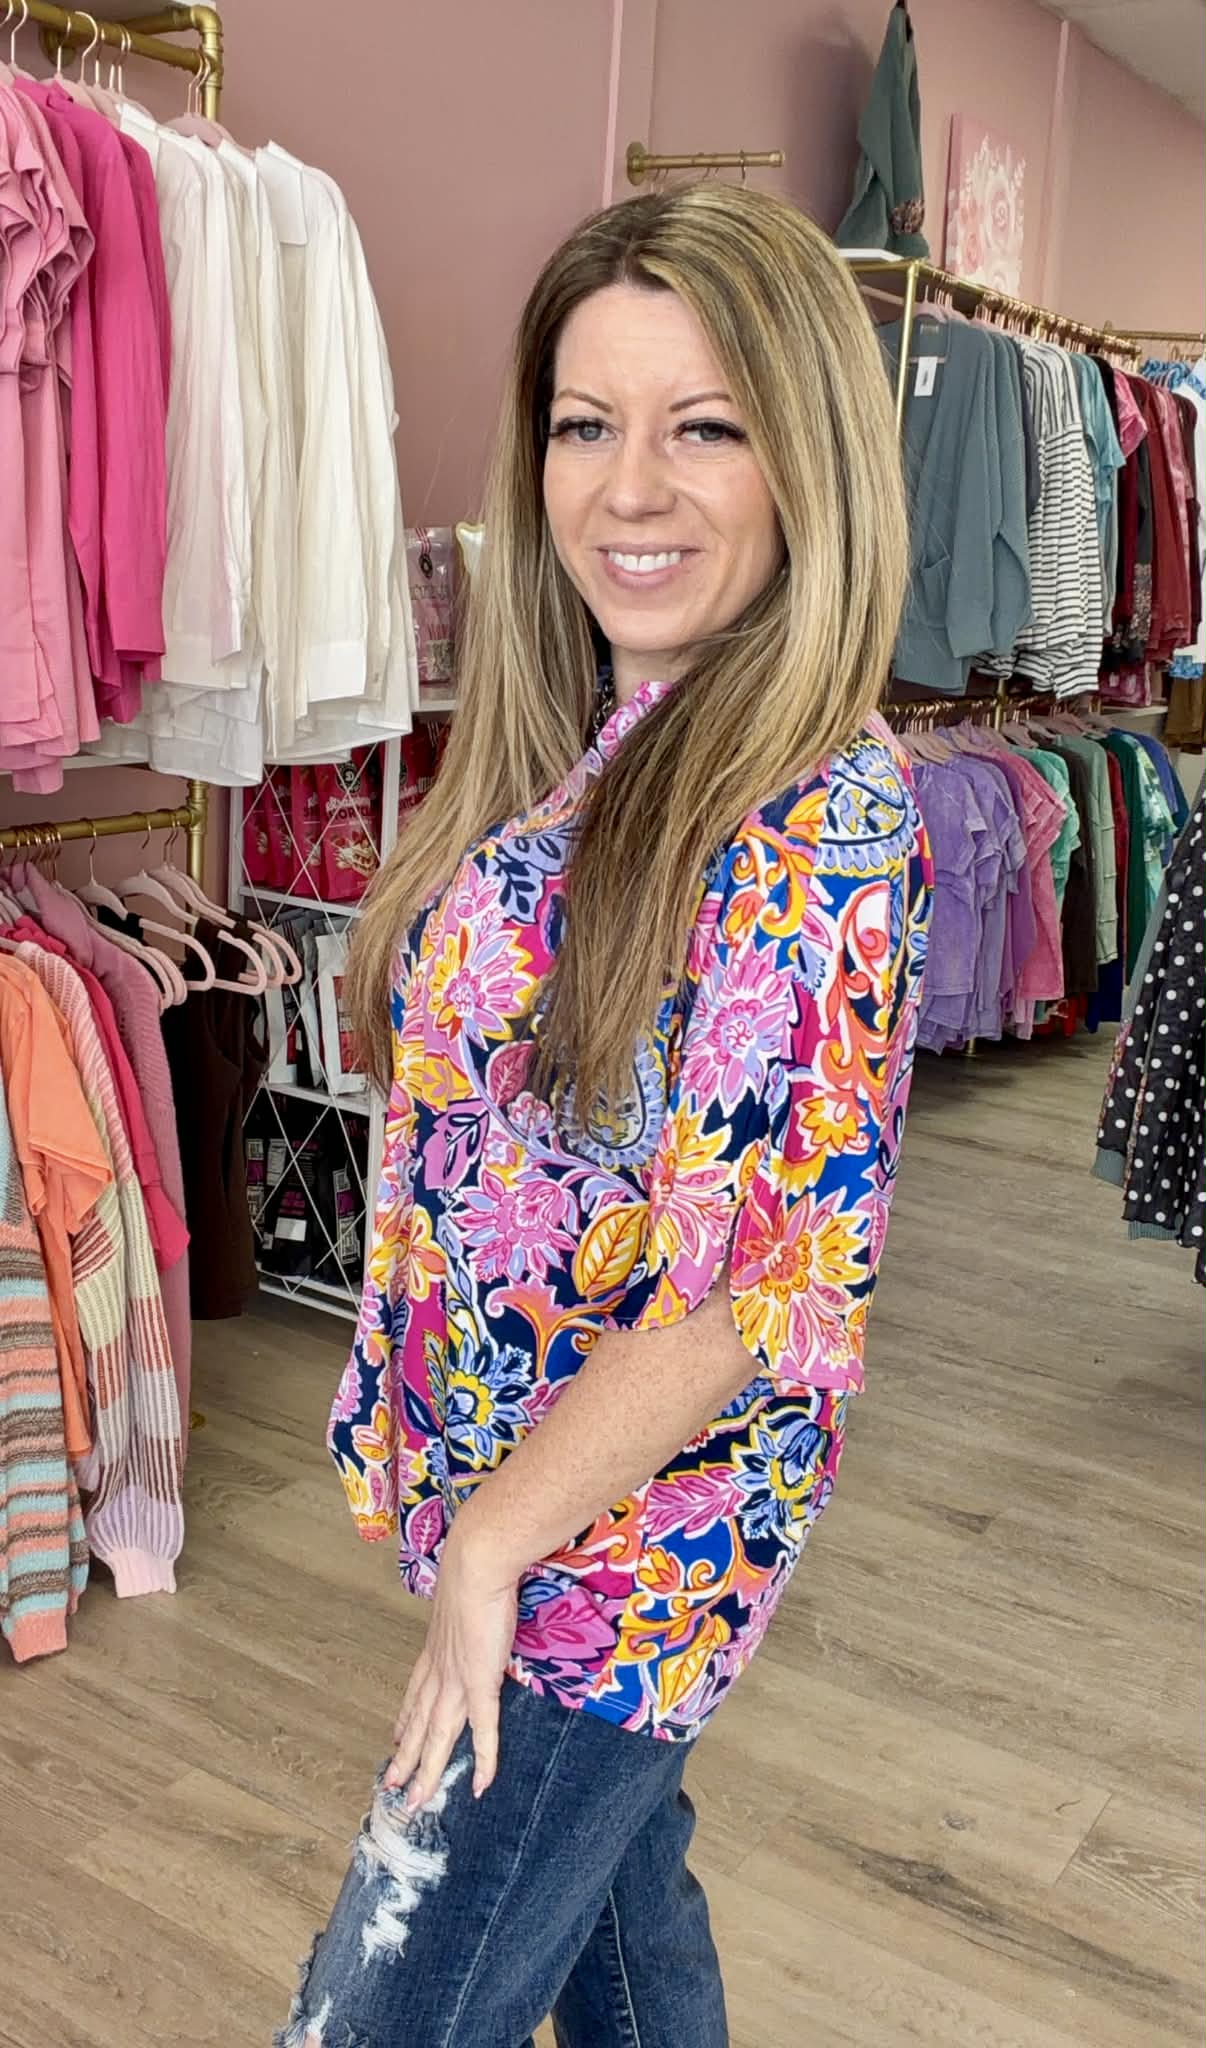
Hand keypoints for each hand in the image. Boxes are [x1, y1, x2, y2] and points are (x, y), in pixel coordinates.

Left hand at [385, 1517, 518, 1809]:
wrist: (477, 1563)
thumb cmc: (474, 1569)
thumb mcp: (464, 1593)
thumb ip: (465, 1607)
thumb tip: (471, 1600)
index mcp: (435, 1650)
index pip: (415, 1695)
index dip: (405, 1720)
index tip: (395, 1739)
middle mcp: (439, 1670)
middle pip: (419, 1724)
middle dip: (405, 1758)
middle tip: (392, 1787)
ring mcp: (457, 1680)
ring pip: (438, 1737)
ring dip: (426, 1772)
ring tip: (415, 1802)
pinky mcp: (479, 1683)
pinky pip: (483, 1731)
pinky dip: (484, 1760)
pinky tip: (480, 1786)